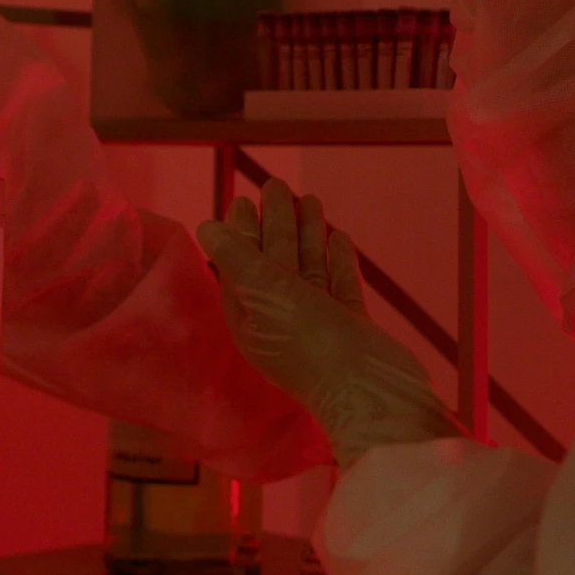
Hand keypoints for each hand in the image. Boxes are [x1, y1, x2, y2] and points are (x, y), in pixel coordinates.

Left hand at [196, 180, 463, 466]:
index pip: (240, 265)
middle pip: (274, 262)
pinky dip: (336, 259)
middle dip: (275, 223)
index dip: (240, 232)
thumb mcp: (266, 293)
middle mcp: (279, 321)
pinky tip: (339, 236)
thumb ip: (237, 257)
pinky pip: (338, 284)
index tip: (242, 199)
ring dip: (307, 233)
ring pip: (307, 269)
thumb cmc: (310, 341)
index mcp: (250, 318)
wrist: (368, 391)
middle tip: (276, 184)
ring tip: (309, 198)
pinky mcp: (349, 325)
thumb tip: (206, 228)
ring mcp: (317, 324)